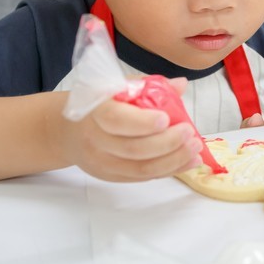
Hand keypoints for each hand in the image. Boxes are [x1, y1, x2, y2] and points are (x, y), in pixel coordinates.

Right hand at [53, 78, 202, 181]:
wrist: (69, 130)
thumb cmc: (100, 102)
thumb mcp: (117, 86)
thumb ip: (148, 85)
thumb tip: (181, 84)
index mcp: (95, 109)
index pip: (116, 120)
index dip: (142, 122)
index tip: (167, 119)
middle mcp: (95, 139)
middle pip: (133, 149)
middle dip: (167, 143)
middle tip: (190, 133)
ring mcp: (101, 162)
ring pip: (140, 169)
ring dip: (173, 161)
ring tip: (195, 149)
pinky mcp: (111, 176)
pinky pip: (142, 178)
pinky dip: (168, 171)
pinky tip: (187, 162)